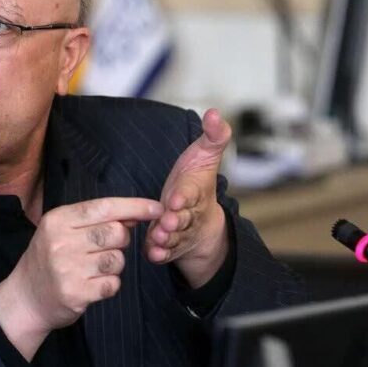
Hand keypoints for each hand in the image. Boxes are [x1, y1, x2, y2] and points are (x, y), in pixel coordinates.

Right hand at [0, 197, 162, 359]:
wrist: (25, 298)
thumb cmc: (48, 259)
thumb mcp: (62, 231)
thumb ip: (94, 220)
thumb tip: (135, 213)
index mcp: (57, 220)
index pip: (103, 207)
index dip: (134, 206)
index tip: (156, 208)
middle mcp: (60, 242)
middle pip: (116, 232)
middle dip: (121, 240)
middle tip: (105, 248)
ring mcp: (67, 268)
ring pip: (117, 260)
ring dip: (114, 266)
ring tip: (93, 269)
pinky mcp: (75, 293)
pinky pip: (112, 284)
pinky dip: (109, 285)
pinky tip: (92, 285)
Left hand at [145, 108, 232, 287]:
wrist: (203, 219)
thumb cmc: (197, 183)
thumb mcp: (204, 155)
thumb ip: (212, 136)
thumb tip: (215, 112)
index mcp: (196, 191)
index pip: (191, 192)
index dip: (184, 196)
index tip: (176, 198)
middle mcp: (190, 213)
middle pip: (184, 217)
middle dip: (176, 220)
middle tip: (167, 221)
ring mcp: (181, 232)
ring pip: (175, 237)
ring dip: (167, 238)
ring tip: (158, 237)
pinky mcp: (170, 246)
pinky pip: (166, 251)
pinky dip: (160, 253)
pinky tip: (151, 253)